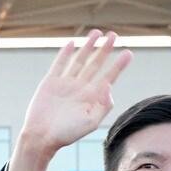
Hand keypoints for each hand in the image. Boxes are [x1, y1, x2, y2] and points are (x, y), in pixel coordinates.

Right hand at [8, 30, 132, 170]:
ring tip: (97, 32)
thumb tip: (109, 86)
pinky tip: (72, 43)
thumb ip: (103, 106)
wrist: (42, 137)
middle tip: (114, 35)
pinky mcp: (50, 83)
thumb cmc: (66, 134)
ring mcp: (65, 84)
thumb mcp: (91, 123)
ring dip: (88, 46)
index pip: (109, 76)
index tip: (128, 53)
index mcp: (91, 97)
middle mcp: (80, 88)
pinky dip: (65, 54)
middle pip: (96, 64)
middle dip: (105, 49)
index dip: (119, 65)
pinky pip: (59, 65)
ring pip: (79, 60)